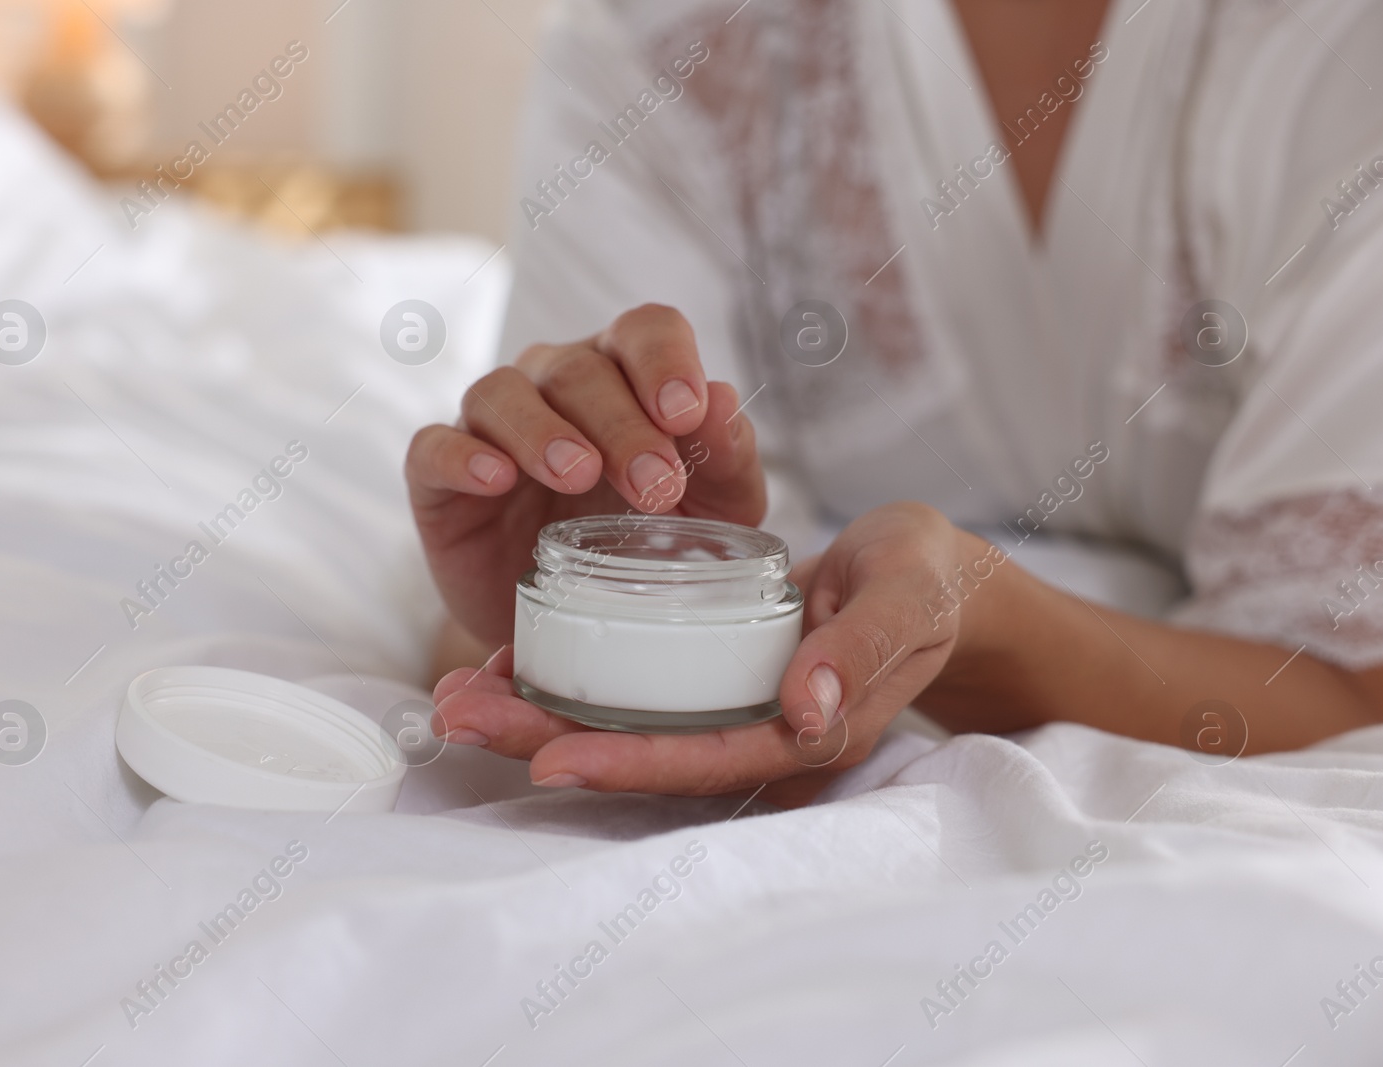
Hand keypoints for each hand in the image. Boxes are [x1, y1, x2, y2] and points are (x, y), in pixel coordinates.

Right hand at [405, 304, 765, 643]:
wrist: (579, 623)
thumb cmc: (650, 544)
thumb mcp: (712, 511)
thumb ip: (726, 458)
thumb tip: (724, 401)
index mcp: (627, 374)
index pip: (644, 329)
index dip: (665, 360)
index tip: (686, 414)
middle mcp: (555, 383)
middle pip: (580, 368)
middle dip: (622, 425)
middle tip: (654, 486)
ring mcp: (491, 426)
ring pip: (502, 393)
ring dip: (543, 431)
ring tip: (578, 474)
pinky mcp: (438, 479)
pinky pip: (435, 447)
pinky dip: (462, 456)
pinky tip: (496, 480)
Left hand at [431, 503, 1005, 804]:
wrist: (926, 574)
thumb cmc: (923, 580)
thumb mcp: (905, 597)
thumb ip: (860, 649)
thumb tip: (805, 712)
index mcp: (810, 732)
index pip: (705, 760)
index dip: (627, 764)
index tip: (546, 758)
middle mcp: (758, 736)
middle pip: (642, 756)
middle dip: (546, 743)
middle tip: (457, 717)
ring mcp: (730, 712)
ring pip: (624, 729)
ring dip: (537, 716)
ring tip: (455, 697)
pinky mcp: (710, 682)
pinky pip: (631, 695)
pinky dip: (569, 680)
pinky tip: (508, 662)